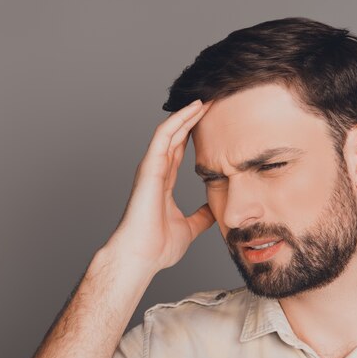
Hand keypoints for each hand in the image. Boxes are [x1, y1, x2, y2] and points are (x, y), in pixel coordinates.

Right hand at [105, 99, 214, 274]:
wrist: (141, 257)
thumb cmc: (157, 247)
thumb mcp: (190, 228)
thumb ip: (201, 217)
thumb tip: (215, 211)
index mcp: (163, 184)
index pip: (180, 152)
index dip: (193, 135)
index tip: (212, 123)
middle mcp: (156, 172)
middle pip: (175, 137)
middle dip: (192, 119)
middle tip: (211, 103)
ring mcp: (151, 168)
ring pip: (169, 132)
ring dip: (186, 114)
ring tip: (205, 100)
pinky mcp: (148, 168)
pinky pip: (162, 137)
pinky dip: (177, 121)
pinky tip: (192, 109)